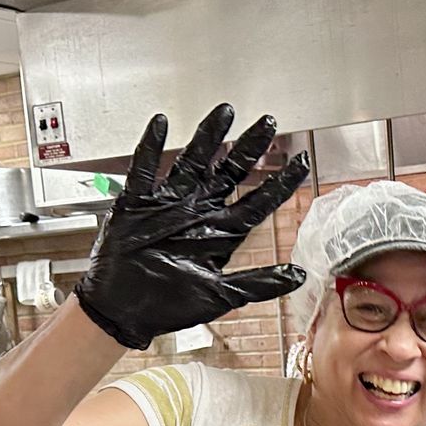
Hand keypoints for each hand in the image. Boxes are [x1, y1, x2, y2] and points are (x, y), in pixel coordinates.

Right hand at [73, 103, 311, 349]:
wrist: (123, 312)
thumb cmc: (168, 306)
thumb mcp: (220, 296)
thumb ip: (259, 284)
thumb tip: (299, 277)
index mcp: (219, 234)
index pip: (257, 202)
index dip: (279, 184)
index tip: (302, 163)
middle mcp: (198, 213)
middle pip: (229, 172)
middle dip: (249, 148)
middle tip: (269, 123)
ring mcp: (168, 205)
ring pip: (193, 162)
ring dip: (208, 138)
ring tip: (225, 113)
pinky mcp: (137, 204)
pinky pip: (144, 170)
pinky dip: (151, 147)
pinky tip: (161, 125)